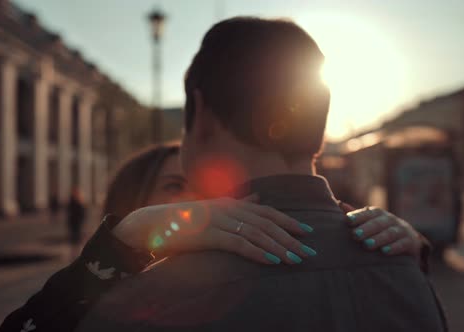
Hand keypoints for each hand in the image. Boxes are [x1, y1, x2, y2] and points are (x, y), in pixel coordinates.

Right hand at [112, 196, 316, 264]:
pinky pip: (238, 244)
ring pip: (257, 234)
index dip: (288, 222)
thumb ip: (237, 204)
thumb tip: (258, 198)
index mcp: (231, 204)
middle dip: (291, 239)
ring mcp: (219, 221)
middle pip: (267, 224)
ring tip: (296, 260)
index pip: (267, 212)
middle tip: (310, 252)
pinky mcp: (209, 235)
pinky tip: (271, 261)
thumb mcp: (213, 209)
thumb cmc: (183, 220)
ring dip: (279, 248)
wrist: (153, 224)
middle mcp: (228, 209)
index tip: (308, 232)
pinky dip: (256, 252)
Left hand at [340, 204, 421, 258]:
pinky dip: (394, 247)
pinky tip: (385, 252)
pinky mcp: (411, 242)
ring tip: (367, 245)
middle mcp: (390, 219)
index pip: (367, 213)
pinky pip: (403, 244)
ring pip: (390, 233)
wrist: (408, 240)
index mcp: (377, 214)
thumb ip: (356, 216)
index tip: (347, 221)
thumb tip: (339, 204)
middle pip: (378, 223)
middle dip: (366, 228)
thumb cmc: (380, 231)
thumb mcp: (369, 222)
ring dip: (378, 239)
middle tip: (355, 235)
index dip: (358, 216)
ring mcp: (401, 230)